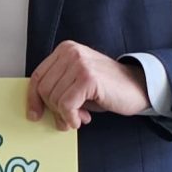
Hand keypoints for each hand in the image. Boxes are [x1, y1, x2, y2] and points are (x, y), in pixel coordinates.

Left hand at [25, 41, 147, 130]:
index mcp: (65, 50)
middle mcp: (71, 52)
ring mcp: (79, 63)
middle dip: (54, 110)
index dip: (33, 98)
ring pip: (54, 98)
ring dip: (65, 115)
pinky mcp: (88, 77)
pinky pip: (66, 105)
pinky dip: (71, 118)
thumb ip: (58, 89)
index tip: (34, 114)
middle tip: (68, 118)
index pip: (37, 76)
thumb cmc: (106, 88)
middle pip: (44, 89)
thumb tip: (37, 109)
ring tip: (79, 117)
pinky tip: (81, 120)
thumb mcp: (76, 84)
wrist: (137, 87)